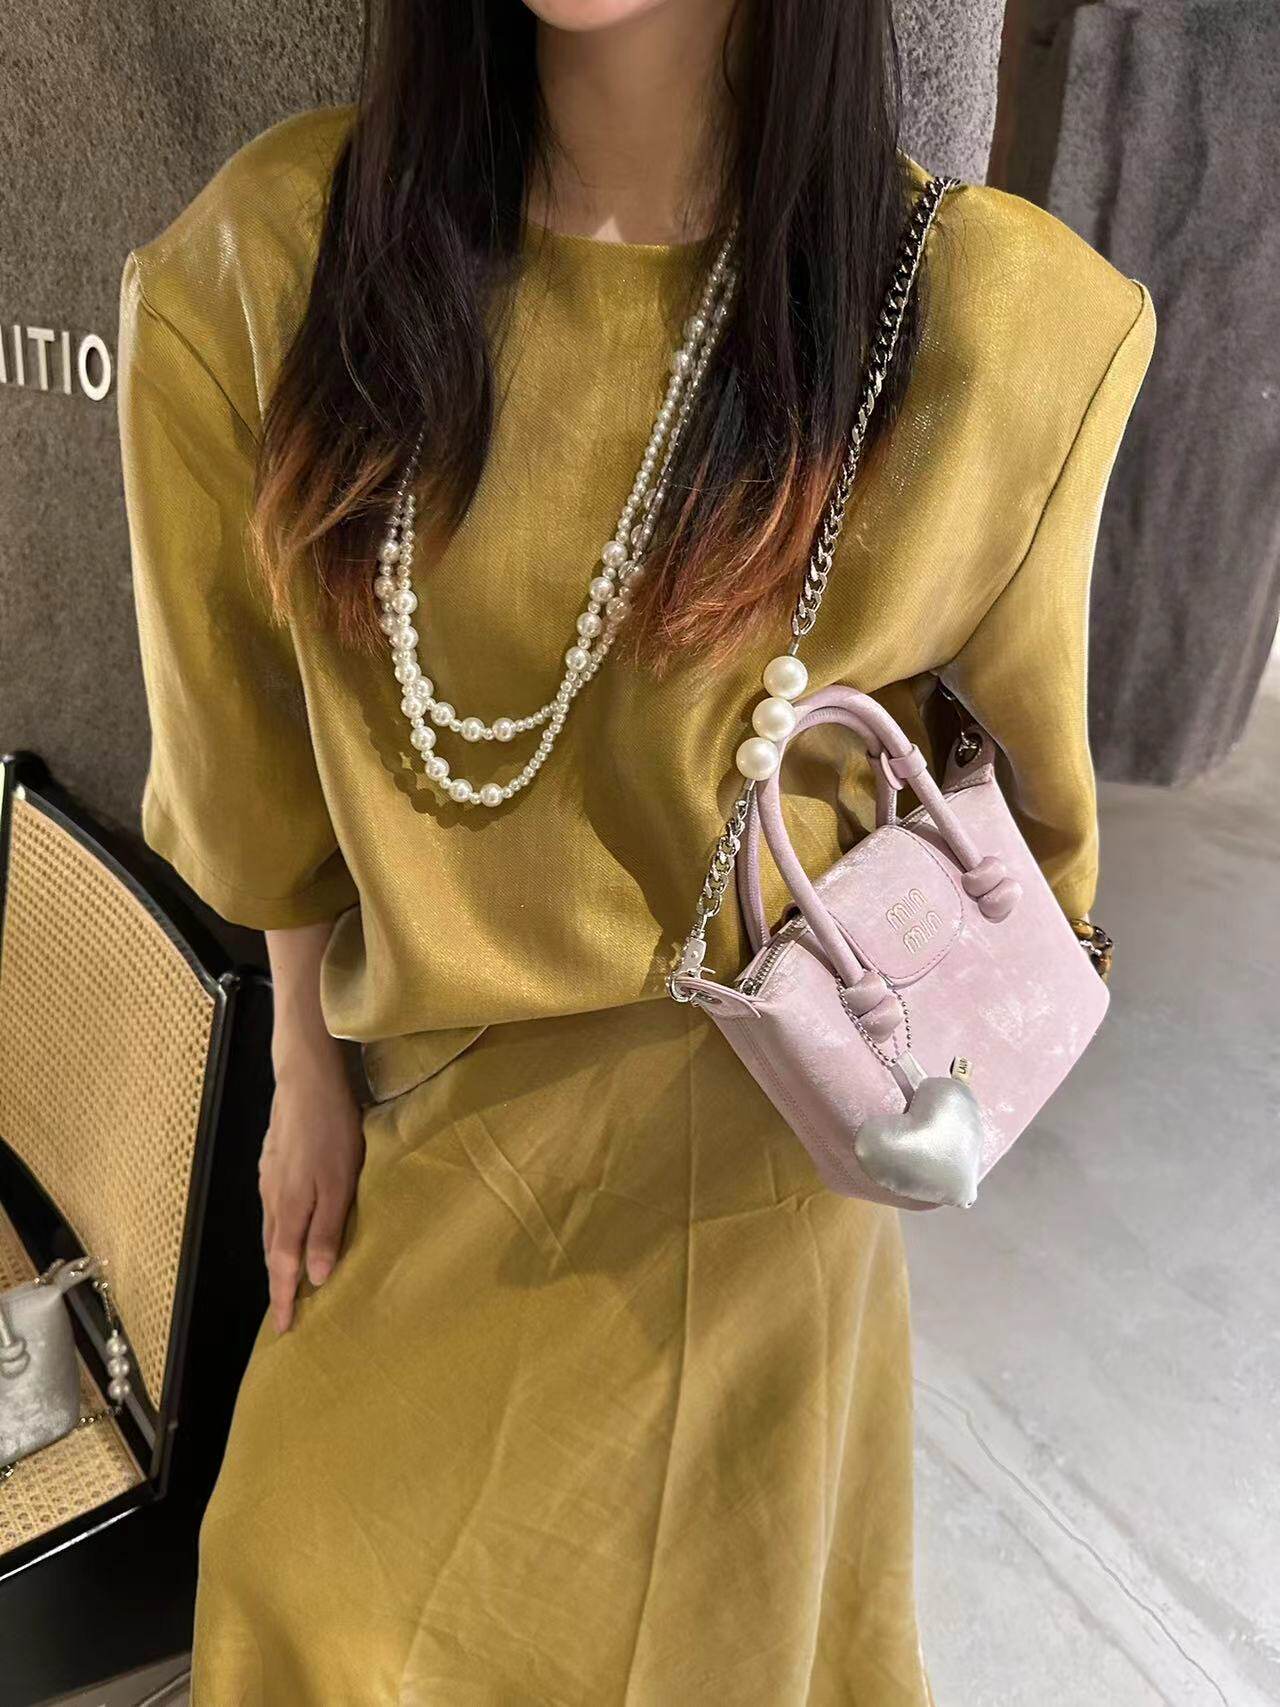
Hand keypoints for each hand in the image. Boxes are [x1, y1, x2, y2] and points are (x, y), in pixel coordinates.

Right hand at [258, 1053, 364, 1333]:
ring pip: (271, 1229)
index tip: (285, 1329)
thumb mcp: (339, 1182)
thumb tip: (316, 1278)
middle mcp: (271, 1198)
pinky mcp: (272, 1161)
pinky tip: (287, 1227)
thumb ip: (327, 1229)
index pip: (284, 1266)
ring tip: (286, 1278)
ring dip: (278, 1258)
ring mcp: (268, 1178)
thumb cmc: (330, 1130)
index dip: (285, 1298)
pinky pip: (273, 1208)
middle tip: (284, 1312)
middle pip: (273, 1252)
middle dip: (278, 1284)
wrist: (305, 1080)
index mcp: (288, 1209)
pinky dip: (279, 1229)